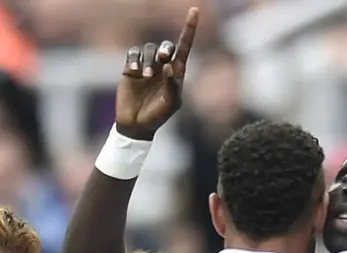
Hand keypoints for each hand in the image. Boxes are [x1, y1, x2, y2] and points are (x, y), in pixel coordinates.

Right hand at [115, 7, 198, 139]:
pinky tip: (135, 70)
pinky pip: (133, 54)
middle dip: (165, 48)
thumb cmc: (158, 116)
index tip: (194, 11)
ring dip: (148, 60)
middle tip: (164, 58)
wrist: (137, 124)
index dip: (189, 29)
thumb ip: (172, 85)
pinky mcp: (130, 69)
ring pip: (148, 49)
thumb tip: (168, 66)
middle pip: (166, 46)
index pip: (184, 47)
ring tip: (146, 76)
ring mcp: (146, 67)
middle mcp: (162, 66)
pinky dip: (135, 58)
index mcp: (176, 72)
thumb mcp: (171, 103)